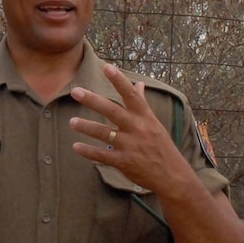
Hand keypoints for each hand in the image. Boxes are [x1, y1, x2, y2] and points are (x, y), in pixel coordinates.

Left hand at [68, 63, 187, 194]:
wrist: (171, 175)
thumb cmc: (161, 146)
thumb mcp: (154, 123)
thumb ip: (142, 104)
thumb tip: (139, 83)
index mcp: (145, 117)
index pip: (131, 94)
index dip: (119, 80)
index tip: (107, 67)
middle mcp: (137, 128)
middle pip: (112, 110)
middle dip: (93, 100)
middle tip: (75, 91)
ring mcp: (129, 145)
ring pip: (103, 133)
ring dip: (85, 127)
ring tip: (71, 122)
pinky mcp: (123, 162)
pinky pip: (101, 155)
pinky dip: (88, 151)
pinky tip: (76, 146)